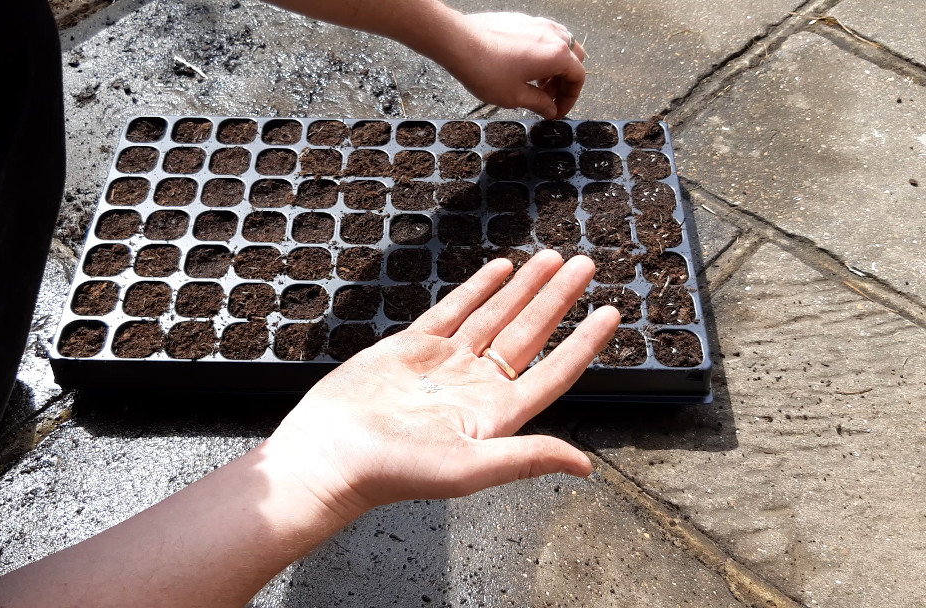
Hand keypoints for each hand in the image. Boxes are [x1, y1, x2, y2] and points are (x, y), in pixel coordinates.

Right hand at [266, 251, 618, 520]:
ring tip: (553, 261)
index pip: (553, 372)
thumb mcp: (469, 468)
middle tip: (586, 267)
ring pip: (495, 316)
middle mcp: (474, 387)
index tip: (610, 313)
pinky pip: (453, 311)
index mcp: (494, 416)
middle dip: (558, 299)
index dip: (583, 342)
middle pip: (528, 333)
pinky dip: (477, 289)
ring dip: (524, 288)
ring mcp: (444, 364)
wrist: (330, 453)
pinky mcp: (411, 348)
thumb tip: (584, 466)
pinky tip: (499, 270)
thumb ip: (527, 458)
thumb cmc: (393, 471)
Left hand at [440, 12, 586, 119]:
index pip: (578, 76)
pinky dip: (540, 53)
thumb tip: (550, 109)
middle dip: (563, 81)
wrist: (459, 43)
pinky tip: (522, 67)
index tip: (556, 110)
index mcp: (557, 55)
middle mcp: (552, 35)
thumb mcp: (515, 97)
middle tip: (547, 98)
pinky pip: (542, 36)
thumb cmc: (486, 69)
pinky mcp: (522, 21)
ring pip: (559, 45)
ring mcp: (537, 24)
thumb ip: (539, 103)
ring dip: (553, 66)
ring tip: (534, 83)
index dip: (570, 98)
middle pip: (573, 58)